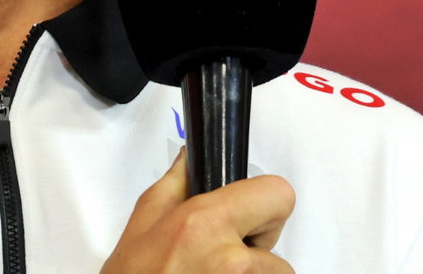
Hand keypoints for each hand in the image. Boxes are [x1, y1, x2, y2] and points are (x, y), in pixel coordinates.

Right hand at [102, 149, 295, 272]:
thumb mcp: (142, 225)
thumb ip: (175, 184)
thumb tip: (192, 159)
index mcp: (205, 224)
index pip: (280, 196)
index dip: (267, 206)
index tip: (251, 219)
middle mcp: (229, 262)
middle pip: (281, 254)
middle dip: (258, 256)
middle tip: (223, 261)